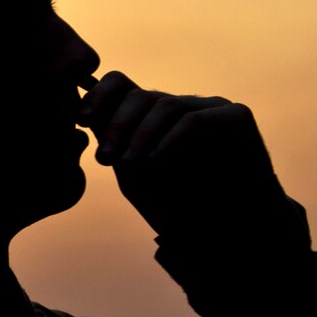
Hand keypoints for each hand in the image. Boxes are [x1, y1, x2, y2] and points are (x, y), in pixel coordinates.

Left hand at [76, 72, 282, 239]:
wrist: (233, 232)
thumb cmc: (181, 208)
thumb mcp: (135, 176)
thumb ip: (114, 145)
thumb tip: (84, 114)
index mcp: (155, 115)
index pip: (121, 85)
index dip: (98, 96)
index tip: (79, 121)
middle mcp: (182, 106)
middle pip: (139, 95)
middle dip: (116, 124)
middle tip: (106, 158)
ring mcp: (210, 107)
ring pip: (165, 105)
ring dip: (140, 135)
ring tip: (128, 163)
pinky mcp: (236, 115)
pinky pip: (195, 120)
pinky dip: (170, 141)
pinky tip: (155, 161)